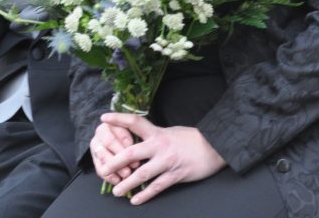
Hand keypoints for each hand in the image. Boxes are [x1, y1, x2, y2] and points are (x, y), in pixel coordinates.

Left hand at [98, 113, 225, 204]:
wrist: (215, 146)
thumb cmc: (191, 138)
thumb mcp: (170, 131)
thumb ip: (154, 136)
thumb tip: (138, 137)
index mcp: (157, 132)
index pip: (134, 122)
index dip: (118, 119)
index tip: (103, 119)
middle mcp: (159, 146)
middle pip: (131, 153)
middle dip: (114, 162)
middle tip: (103, 169)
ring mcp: (167, 162)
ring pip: (142, 174)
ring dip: (127, 183)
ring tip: (116, 191)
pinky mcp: (176, 175)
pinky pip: (157, 187)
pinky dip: (145, 194)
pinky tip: (136, 200)